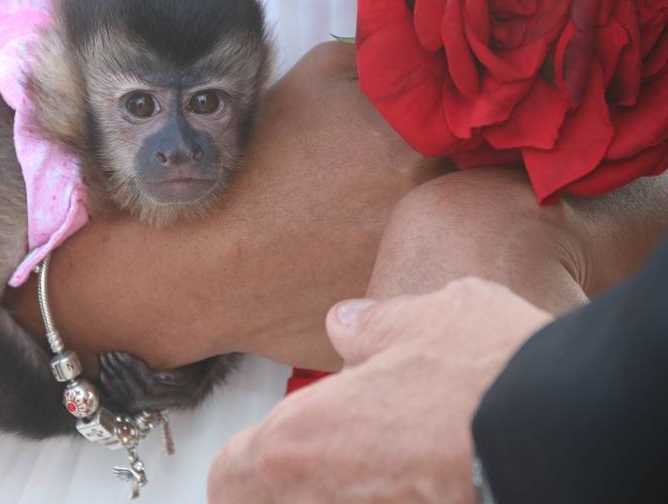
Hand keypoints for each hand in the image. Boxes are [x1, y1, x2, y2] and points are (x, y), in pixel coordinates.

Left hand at [208, 277, 550, 502]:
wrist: (572, 425)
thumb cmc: (488, 372)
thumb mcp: (423, 319)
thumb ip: (373, 328)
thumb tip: (349, 325)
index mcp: (304, 440)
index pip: (232, 476)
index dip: (241, 467)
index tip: (258, 456)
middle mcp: (328, 496)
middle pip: (277, 503)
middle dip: (292, 482)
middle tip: (324, 452)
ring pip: (330, 503)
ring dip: (336, 486)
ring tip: (373, 455)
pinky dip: (382, 490)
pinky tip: (415, 469)